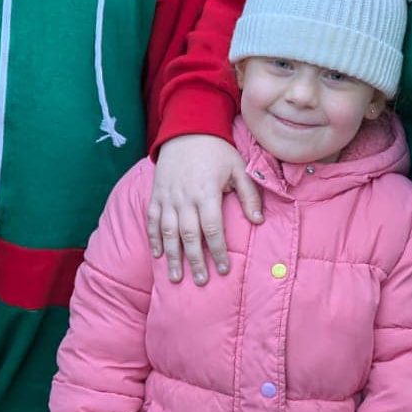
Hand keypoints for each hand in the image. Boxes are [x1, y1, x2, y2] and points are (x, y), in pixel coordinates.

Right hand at [148, 135, 260, 284]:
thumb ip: (249, 195)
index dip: (218, 251)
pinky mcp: (156, 195)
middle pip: (189, 236)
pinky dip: (154, 238)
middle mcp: (184, 198)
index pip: (212, 229)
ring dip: (172, 256)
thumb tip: (258, 221)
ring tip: (175, 277)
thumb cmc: (217, 150)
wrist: (187, 130)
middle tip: (200, 281)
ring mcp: (167, 197)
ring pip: (168, 232)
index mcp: (206, 193)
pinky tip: (157, 255)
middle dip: (195, 261)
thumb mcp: (239, 168)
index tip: (224, 269)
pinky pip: (153, 220)